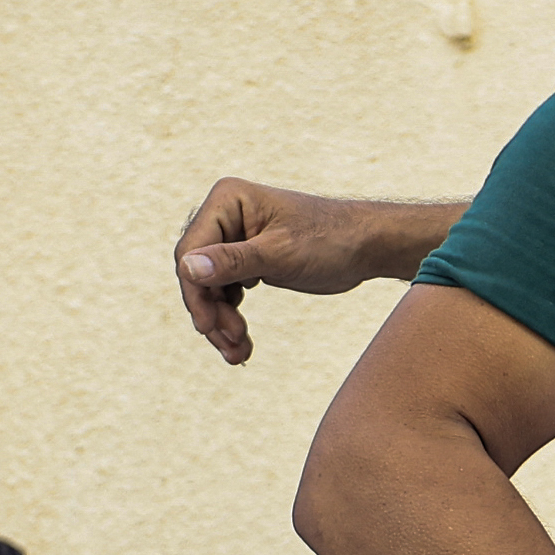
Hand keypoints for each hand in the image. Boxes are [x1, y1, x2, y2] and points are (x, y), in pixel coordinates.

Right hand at [175, 178, 412, 364]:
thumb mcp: (279, 254)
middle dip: (212, 314)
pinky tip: (243, 343)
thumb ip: (232, 261)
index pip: (191, 251)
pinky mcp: (247, 260)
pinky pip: (227, 293)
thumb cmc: (330, 240)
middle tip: (232, 347)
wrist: (366, 247)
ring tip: (240, 354)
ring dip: (222, 323)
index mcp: (227, 200)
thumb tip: (187, 267)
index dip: (195, 293)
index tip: (209, 328)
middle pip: (197, 273)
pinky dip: (232, 318)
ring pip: (210, 289)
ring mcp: (235, 239)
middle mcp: (225, 216)